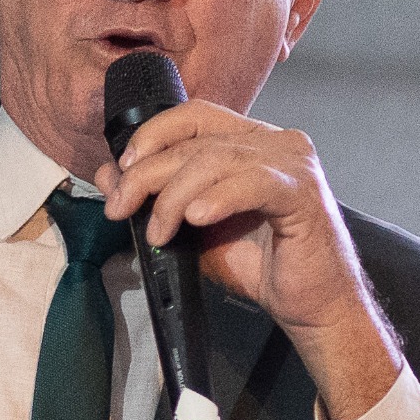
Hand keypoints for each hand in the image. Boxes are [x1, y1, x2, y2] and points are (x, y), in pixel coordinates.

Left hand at [100, 100, 402, 419]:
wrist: (309, 303)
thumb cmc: (260, 265)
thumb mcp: (192, 229)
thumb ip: (156, 198)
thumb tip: (109, 174)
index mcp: (250, 141)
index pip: (194, 116)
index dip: (152, 135)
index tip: (121, 171)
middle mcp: (274, 142)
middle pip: (196, 140)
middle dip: (147, 174)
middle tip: (120, 208)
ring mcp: (292, 163)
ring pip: (216, 158)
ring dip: (175, 195)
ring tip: (159, 231)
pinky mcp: (303, 193)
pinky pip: (253, 182)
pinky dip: (218, 198)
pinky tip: (197, 218)